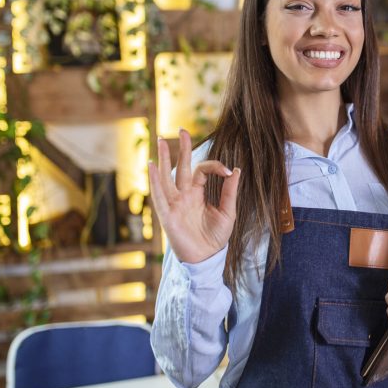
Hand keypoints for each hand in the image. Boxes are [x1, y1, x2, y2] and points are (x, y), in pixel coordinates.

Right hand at [148, 128, 239, 263]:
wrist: (206, 258)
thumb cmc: (216, 237)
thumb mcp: (228, 212)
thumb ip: (229, 192)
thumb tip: (236, 170)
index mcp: (198, 193)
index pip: (202, 170)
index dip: (215, 166)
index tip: (227, 171)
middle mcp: (184, 195)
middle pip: (181, 167)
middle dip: (181, 149)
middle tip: (181, 129)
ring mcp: (174, 203)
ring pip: (167, 177)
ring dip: (163, 159)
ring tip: (160, 140)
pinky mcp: (167, 214)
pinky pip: (159, 195)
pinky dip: (155, 180)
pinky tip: (152, 166)